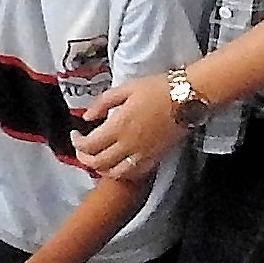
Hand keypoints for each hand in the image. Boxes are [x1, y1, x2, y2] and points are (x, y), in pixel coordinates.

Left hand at [72, 70, 190, 185]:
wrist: (187, 98)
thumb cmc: (158, 89)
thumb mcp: (126, 88)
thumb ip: (103, 103)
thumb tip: (87, 116)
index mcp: (119, 125)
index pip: (89, 145)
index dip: (76, 142)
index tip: (76, 133)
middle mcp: (128, 144)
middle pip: (98, 162)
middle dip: (84, 158)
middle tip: (82, 149)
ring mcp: (142, 154)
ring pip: (114, 173)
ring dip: (100, 168)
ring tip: (97, 158)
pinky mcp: (154, 158)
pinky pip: (132, 173)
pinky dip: (120, 173)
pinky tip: (117, 164)